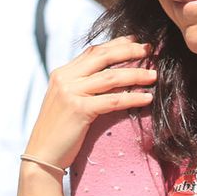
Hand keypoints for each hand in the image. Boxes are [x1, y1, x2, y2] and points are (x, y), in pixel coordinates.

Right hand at [24, 37, 154, 170]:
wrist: (42, 155)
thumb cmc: (58, 131)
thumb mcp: (66, 100)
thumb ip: (81, 85)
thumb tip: (110, 76)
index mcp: (62, 73)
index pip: (93, 50)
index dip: (116, 44)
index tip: (136, 40)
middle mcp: (65, 78)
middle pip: (103, 56)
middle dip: (130, 50)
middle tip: (151, 49)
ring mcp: (70, 92)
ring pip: (111, 77)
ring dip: (136, 74)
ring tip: (154, 75)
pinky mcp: (79, 109)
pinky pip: (113, 100)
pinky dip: (132, 98)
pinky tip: (147, 98)